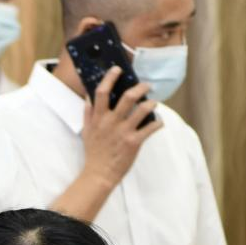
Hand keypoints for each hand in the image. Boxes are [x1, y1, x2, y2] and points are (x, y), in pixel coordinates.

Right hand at [80, 66, 162, 189]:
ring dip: (151, 104)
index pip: (102, 92)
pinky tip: (159, 122)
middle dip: (140, 88)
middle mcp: (111, 122)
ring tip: (154, 103)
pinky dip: (157, 123)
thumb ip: (88, 114)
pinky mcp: (134, 142)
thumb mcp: (87, 131)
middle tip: (146, 86)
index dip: (110, 78)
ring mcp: (123, 132)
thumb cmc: (93, 153)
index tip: (118, 70)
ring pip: (142, 110)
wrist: (99, 174)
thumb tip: (88, 98)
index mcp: (99, 118)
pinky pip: (150, 128)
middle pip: (127, 97)